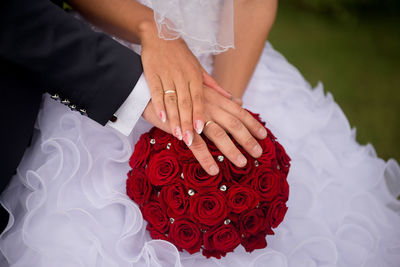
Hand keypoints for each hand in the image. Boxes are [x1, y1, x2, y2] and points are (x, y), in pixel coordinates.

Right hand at [140, 22, 218, 146]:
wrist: (160, 34)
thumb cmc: (181, 55)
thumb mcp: (198, 68)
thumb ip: (213, 86)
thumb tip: (233, 99)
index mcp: (195, 75)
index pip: (199, 98)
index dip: (199, 113)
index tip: (200, 129)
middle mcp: (182, 76)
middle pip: (185, 103)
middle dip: (187, 122)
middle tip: (189, 139)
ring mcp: (166, 75)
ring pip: (171, 100)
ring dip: (174, 118)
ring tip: (177, 134)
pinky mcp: (152, 74)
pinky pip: (156, 92)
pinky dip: (158, 105)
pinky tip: (161, 118)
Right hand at [142, 86, 266, 174]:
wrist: (146, 84)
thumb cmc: (173, 86)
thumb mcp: (200, 86)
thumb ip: (220, 94)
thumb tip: (237, 100)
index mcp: (214, 97)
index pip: (238, 110)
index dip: (252, 123)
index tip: (264, 134)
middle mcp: (208, 105)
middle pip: (233, 123)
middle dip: (248, 139)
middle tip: (259, 153)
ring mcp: (194, 115)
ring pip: (218, 134)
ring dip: (232, 150)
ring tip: (242, 163)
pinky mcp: (180, 126)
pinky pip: (195, 144)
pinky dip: (205, 157)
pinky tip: (213, 169)